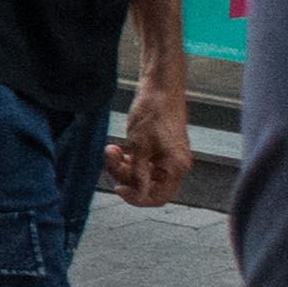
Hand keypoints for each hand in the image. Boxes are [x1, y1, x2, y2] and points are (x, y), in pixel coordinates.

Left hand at [109, 77, 195, 208]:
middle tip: (111, 159)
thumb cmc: (152, 114)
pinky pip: (139, 163)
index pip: (158, 197)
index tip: (118, 188)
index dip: (136, 198)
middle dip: (124, 176)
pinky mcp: (156, 150)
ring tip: (111, 149)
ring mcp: (165, 158)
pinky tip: (116, 147)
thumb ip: (138, 174)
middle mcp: (174, 165)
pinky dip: (126, 158)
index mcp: (176, 168)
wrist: (159, 88)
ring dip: (121, 165)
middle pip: (145, 186)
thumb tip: (139, 196)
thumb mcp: (139, 147)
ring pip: (139, 174)